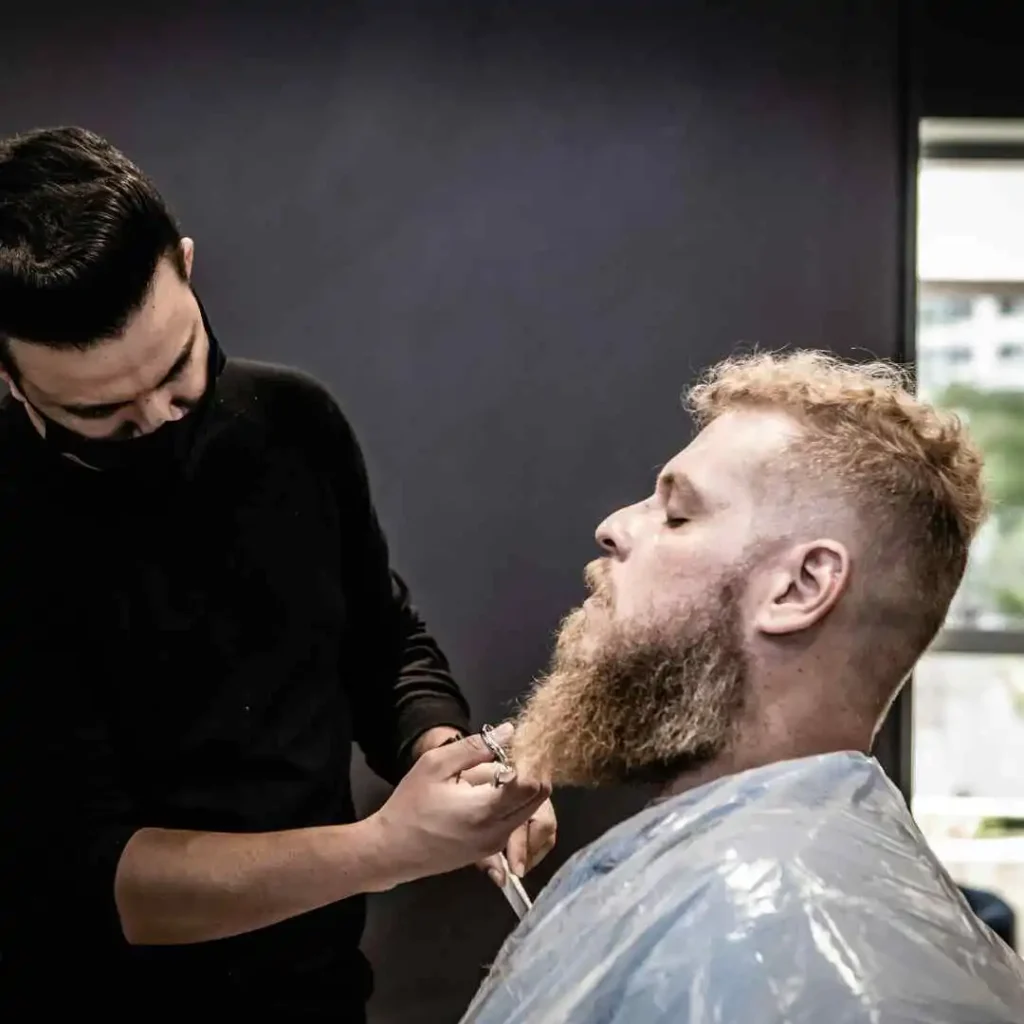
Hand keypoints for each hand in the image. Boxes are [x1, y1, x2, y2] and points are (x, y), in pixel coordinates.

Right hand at [367, 723, 549, 888]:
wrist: (391, 851)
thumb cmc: (409, 806)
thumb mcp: (435, 765)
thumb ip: (475, 747)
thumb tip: (509, 731)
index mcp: (486, 810)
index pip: (533, 785)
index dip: (530, 761)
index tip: (517, 747)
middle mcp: (498, 832)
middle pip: (538, 799)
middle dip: (531, 774)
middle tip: (509, 757)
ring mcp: (496, 845)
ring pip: (529, 812)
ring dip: (521, 791)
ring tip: (494, 775)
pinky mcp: (490, 852)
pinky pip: (515, 824)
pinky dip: (512, 806)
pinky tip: (486, 793)